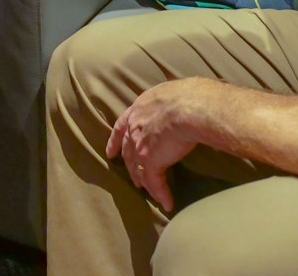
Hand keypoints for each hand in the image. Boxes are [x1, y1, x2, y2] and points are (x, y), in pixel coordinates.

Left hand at [105, 81, 200, 212]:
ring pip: (138, 169)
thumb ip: (166, 104)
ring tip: (147, 191)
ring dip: (143, 182)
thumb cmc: (185, 95)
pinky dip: (161, 194)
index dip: (115, 141)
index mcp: (138, 108)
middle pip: (128, 151)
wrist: (187, 107)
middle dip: (129, 165)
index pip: (121, 127)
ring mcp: (140, 146)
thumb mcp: (169, 94)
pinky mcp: (151, 161)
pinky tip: (167, 203)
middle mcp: (135, 127)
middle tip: (134, 178)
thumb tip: (178, 106)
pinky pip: (155, 183)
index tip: (110, 153)